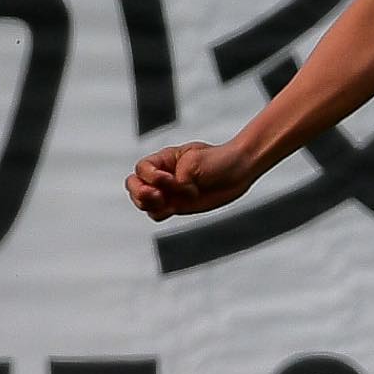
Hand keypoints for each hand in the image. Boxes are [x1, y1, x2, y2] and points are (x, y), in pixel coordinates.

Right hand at [128, 139, 259, 220]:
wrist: (239, 171)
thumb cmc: (218, 160)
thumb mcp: (195, 164)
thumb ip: (177, 180)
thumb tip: (170, 196)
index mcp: (164, 160)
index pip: (141, 169)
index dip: (152, 177)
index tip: (173, 180)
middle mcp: (163, 176)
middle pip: (134, 186)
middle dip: (140, 193)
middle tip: (159, 196)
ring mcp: (169, 192)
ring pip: (143, 202)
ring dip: (150, 205)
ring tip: (168, 204)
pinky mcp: (177, 206)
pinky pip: (157, 214)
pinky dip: (160, 213)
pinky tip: (174, 209)